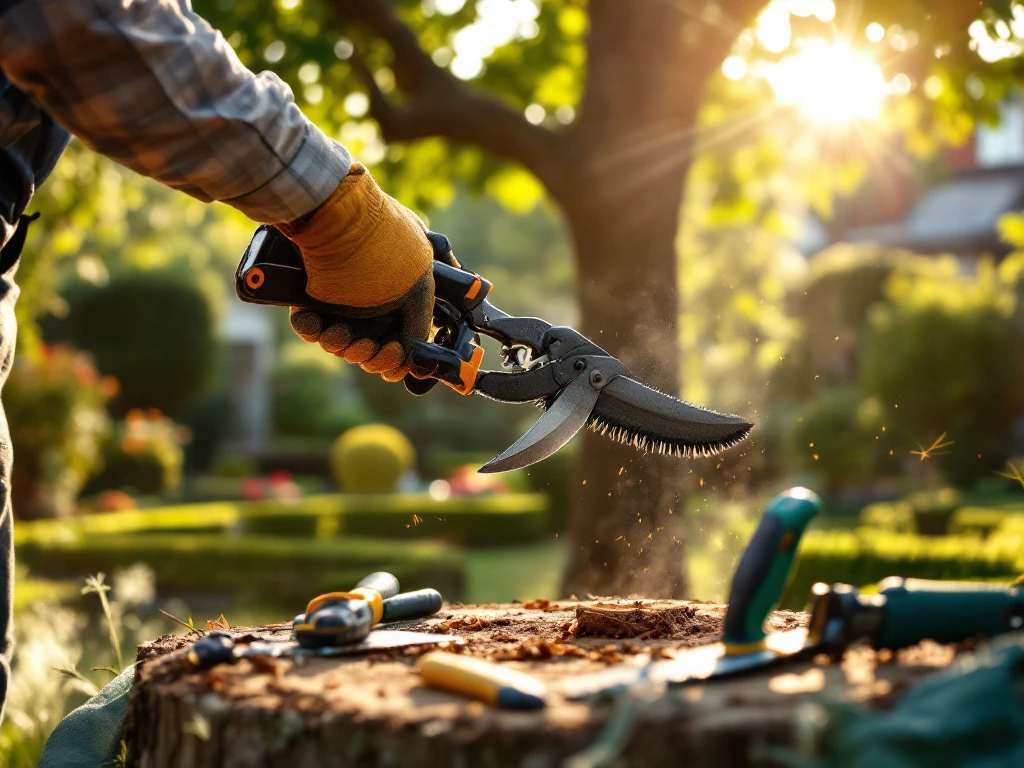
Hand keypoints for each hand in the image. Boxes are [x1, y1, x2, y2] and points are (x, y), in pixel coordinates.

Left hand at [279, 164, 450, 381]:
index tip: (394, 362)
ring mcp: (337, 298)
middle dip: (368, 354)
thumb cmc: (387, 248)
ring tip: (340, 333)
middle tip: (372, 347)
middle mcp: (367, 300)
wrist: (340, 214)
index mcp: (395, 299)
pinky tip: (314, 321)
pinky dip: (310, 327)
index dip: (393, 358)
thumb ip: (419, 327)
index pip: (393, 342)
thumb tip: (417, 366)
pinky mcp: (307, 294)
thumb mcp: (417, 288)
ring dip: (340, 343)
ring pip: (336, 339)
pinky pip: (308, 323)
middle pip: (365, 346)